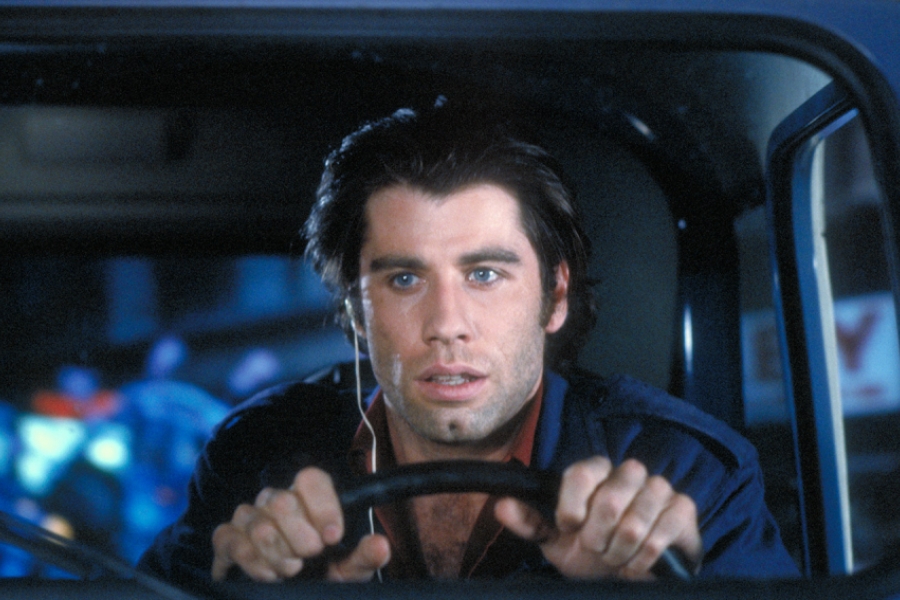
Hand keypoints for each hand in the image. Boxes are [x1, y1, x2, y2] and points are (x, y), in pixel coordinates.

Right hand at [211, 467, 390, 581]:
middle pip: (282, 502)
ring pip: (257, 523)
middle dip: (299, 538)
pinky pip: (229, 539)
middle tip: (310, 557)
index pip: (311, 479)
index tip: (332, 537)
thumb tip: (381, 545)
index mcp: (309, 499)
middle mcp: (277, 501)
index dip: (322, 507)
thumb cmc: (321, 576)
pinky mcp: (226, 538)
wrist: (292, 595)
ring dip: (276, 553)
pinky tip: (267, 574)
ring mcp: (249, 517)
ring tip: (291, 570)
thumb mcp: (348, 571)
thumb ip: (364, 557)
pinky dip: (250, 560)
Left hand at [495, 456, 700, 579]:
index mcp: (596, 471)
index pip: (581, 472)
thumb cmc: (591, 552)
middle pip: (610, 499)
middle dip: (598, 537)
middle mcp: (628, 473)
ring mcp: (659, 488)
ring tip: (616, 557)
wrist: (630, 576)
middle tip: (596, 548)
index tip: (569, 526)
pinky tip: (638, 563)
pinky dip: (644, 558)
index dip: (572, 505)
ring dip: (621, 551)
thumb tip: (501, 506)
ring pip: (635, 521)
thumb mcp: (555, 541)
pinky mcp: (682, 508)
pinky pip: (661, 533)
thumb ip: (529, 522)